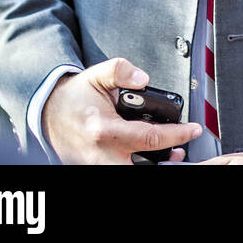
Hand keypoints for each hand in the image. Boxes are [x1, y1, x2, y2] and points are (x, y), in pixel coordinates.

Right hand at [42, 57, 201, 164]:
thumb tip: (143, 78)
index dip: (177, 134)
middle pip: (143, 167)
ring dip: (156, 165)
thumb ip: (120, 70)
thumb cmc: (75, 98)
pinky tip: (155, 158)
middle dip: (167, 162)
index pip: (150, 138)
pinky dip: (141, 165)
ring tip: (174, 154)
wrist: (48, 115)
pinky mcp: (96, 168)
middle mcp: (101, 154)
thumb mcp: (96, 76)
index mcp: (103, 130)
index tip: (194, 129)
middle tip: (183, 150)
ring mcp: (97, 165)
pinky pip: (123, 170)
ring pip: (132, 172)